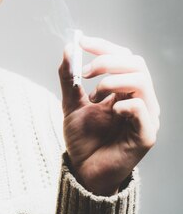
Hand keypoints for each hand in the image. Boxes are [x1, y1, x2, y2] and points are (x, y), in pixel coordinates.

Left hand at [58, 35, 159, 195]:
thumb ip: (69, 79)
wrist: (84, 171)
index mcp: (126, 90)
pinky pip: (141, 109)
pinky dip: (123, 103)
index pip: (124, 57)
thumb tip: (67, 49)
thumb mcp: (71, 104)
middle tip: (84, 73)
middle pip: (136, 63)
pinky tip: (109, 110)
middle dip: (106, 61)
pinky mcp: (145, 136)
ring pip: (141, 81)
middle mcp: (140, 100)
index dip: (104, 46)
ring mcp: (145, 117)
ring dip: (112, 80)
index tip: (81, 42)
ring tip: (93, 96)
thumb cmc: (83, 140)